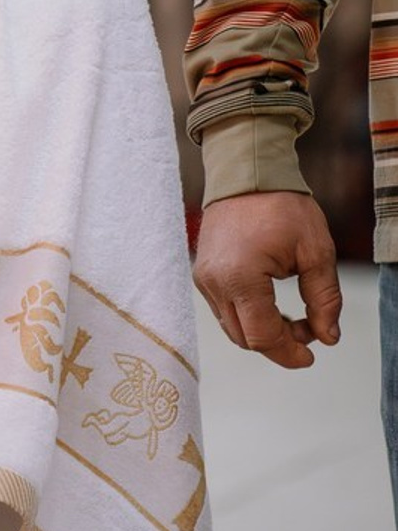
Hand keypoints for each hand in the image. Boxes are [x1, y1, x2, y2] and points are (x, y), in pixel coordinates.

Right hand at [193, 191, 340, 368]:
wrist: (246, 175)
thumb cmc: (280, 206)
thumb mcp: (316, 252)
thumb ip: (324, 299)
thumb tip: (327, 336)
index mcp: (240, 278)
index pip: (261, 337)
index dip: (288, 354)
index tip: (311, 356)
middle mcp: (214, 282)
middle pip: (244, 338)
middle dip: (278, 343)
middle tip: (309, 330)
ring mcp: (204, 278)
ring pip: (232, 327)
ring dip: (262, 331)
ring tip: (292, 316)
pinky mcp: (202, 273)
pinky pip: (224, 309)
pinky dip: (248, 316)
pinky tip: (270, 303)